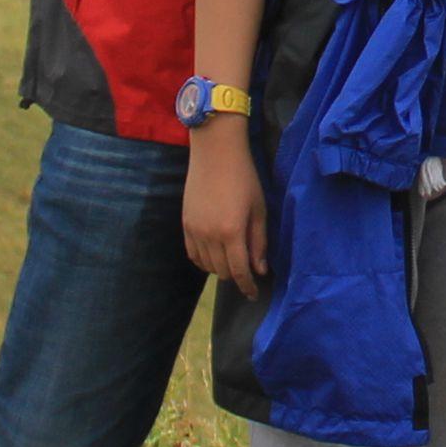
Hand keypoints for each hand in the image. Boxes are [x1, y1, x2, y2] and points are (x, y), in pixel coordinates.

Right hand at [181, 129, 265, 289]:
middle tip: (248, 272)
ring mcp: (194, 230)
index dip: (248, 286)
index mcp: (231, 232)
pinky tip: (214, 257)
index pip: (239, 271)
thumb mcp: (259, 209)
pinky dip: (204, 261)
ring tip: (233, 262)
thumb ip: (259, 242)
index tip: (254, 294)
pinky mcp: (185, 224)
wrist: (215, 152)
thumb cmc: (244, 177)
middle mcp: (209, 235)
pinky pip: (192, 254)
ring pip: (207, 266)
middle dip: (236, 276)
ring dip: (221, 269)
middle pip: (222, 272)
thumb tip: (260, 270)